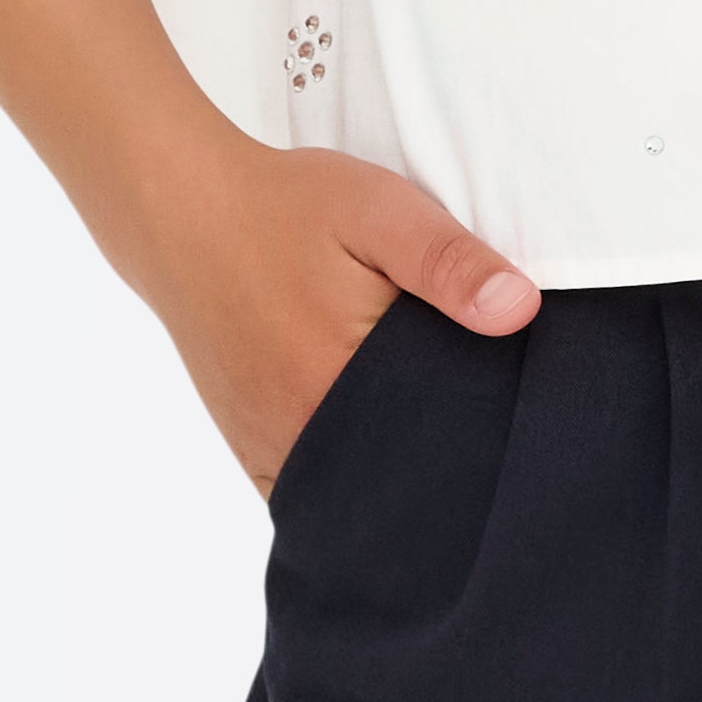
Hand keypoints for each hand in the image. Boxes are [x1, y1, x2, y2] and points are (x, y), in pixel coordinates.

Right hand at [134, 131, 539, 490]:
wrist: (181, 211)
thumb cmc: (285, 208)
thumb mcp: (381, 211)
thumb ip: (449, 262)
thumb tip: (520, 311)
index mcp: (340, 381)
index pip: (438, 445)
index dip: (480, 438)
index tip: (506, 423)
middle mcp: (299, 429)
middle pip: (396, 479)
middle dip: (441, 467)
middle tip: (476, 433)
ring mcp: (270, 446)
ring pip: (352, 493)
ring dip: (391, 479)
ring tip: (430, 445)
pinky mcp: (251, 446)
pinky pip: (309, 492)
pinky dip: (344, 484)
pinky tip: (373, 457)